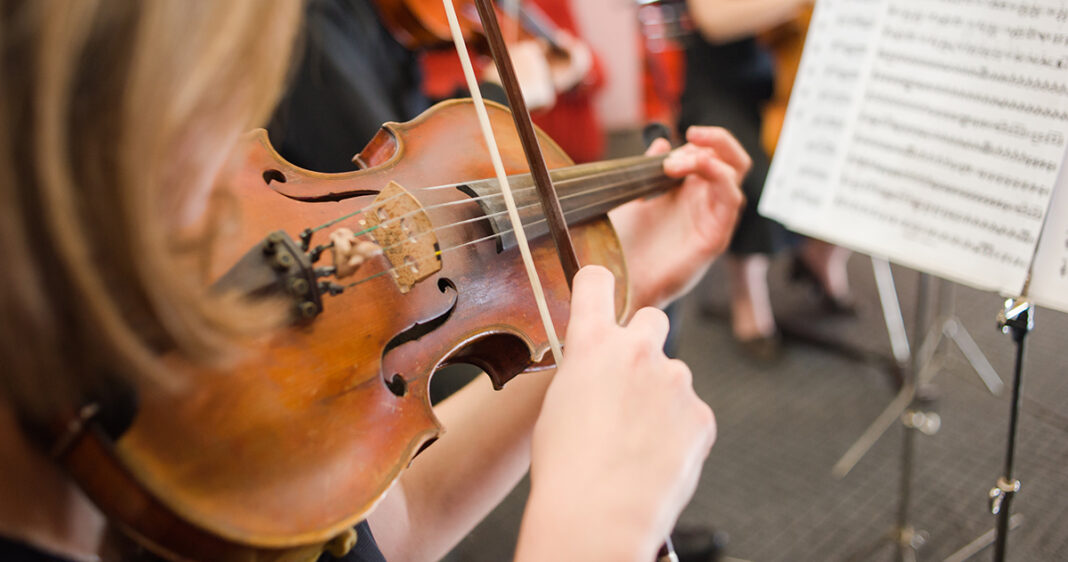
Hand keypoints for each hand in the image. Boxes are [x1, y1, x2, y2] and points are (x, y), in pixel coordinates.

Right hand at [516, 266, 716, 561]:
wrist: (598, 515)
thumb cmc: (568, 469)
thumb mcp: (558, 406)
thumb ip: (585, 374)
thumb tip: (599, 375)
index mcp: (593, 344)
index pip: (597, 283)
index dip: (597, 284)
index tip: (600, 286)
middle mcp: (638, 351)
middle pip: (652, 319)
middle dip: (643, 341)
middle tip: (629, 380)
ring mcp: (675, 381)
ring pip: (672, 376)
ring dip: (660, 399)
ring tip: (636, 443)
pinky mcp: (701, 415)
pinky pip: (690, 415)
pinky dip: (678, 432)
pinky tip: (656, 458)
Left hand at [610, 126, 747, 309]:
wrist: (619, 279)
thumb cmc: (624, 243)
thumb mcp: (633, 196)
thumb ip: (648, 168)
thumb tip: (662, 141)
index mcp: (688, 191)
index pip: (711, 154)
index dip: (699, 140)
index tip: (672, 140)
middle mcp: (705, 203)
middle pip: (732, 160)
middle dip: (717, 140)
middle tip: (691, 135)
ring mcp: (712, 219)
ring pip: (734, 174)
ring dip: (709, 158)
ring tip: (675, 165)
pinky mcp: (715, 238)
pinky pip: (732, 201)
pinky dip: (720, 177)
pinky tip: (698, 169)